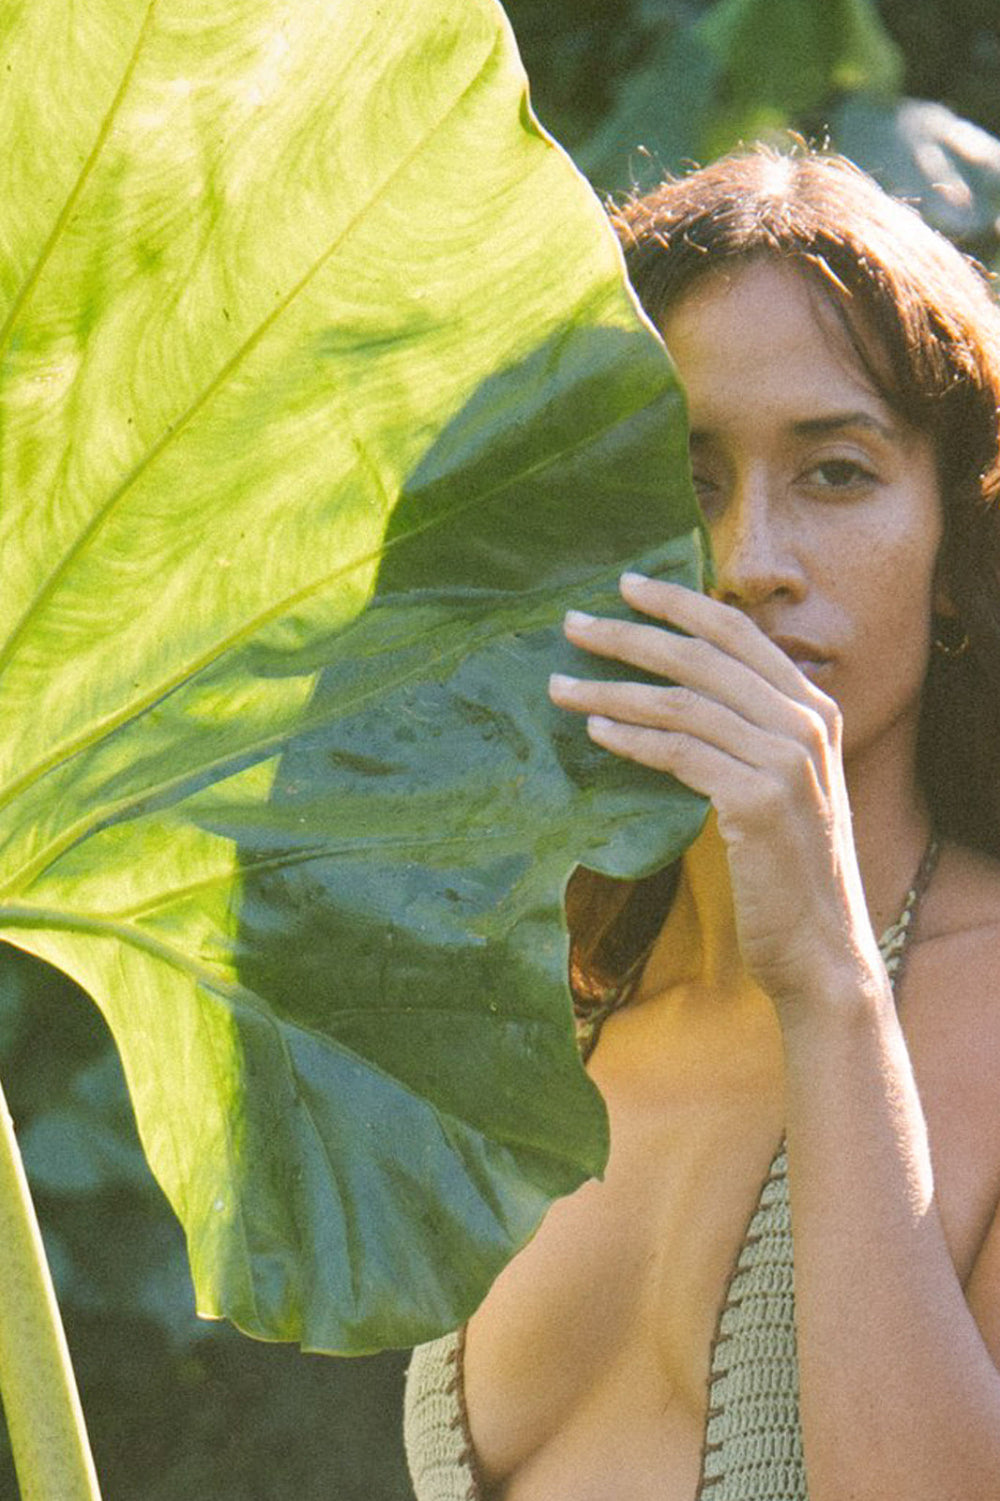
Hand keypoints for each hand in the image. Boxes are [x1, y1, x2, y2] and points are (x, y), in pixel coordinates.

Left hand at [549, 573, 884, 1014]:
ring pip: (681, 701)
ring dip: (611, 690)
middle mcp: (806, 722)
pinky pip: (678, 752)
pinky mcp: (759, 800)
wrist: (821, 947)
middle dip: (628, 635)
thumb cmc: (786, 870)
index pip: (738, 631)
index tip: (625, 586)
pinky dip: (630, 738)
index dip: (679, 603)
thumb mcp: (776, 785)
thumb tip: (671, 693)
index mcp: (813, 707)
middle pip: (701, 655)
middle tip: (571, 624)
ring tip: (560, 686)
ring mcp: (786, 760)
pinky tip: (594, 732)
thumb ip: (743, 734)